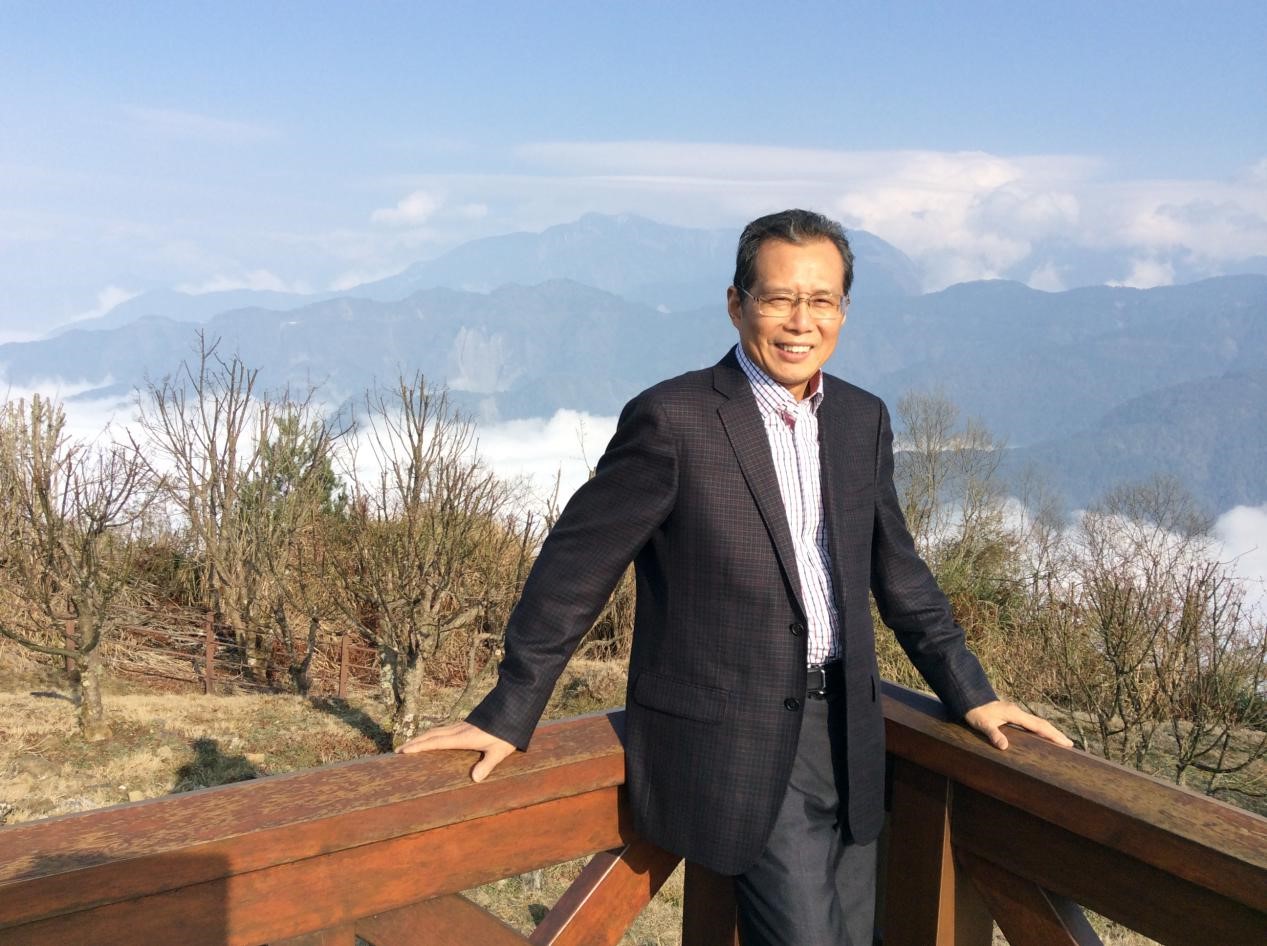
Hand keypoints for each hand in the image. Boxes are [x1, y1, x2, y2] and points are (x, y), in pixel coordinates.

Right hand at [395, 720, 516, 781]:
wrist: (513, 710)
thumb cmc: (507, 733)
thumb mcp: (499, 751)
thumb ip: (487, 764)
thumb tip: (475, 779)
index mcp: (463, 737)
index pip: (436, 742)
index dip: (419, 747)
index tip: (403, 751)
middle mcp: (459, 730)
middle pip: (431, 735)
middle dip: (414, 742)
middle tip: (398, 750)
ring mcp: (461, 726)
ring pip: (436, 730)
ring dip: (422, 738)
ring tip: (410, 745)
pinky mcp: (466, 725)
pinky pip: (443, 730)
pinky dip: (432, 734)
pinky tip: (432, 738)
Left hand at [963, 700, 1073, 750]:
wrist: (969, 699)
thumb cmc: (975, 712)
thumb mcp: (983, 724)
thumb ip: (993, 734)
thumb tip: (1005, 747)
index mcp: (1014, 714)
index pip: (1038, 725)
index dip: (1051, 734)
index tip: (1065, 742)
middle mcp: (1018, 712)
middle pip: (1041, 723)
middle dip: (1055, 733)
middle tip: (1070, 744)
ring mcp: (1016, 712)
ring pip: (1037, 722)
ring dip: (1049, 731)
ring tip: (1062, 741)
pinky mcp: (1012, 714)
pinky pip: (1031, 722)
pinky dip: (1041, 729)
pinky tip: (1043, 735)